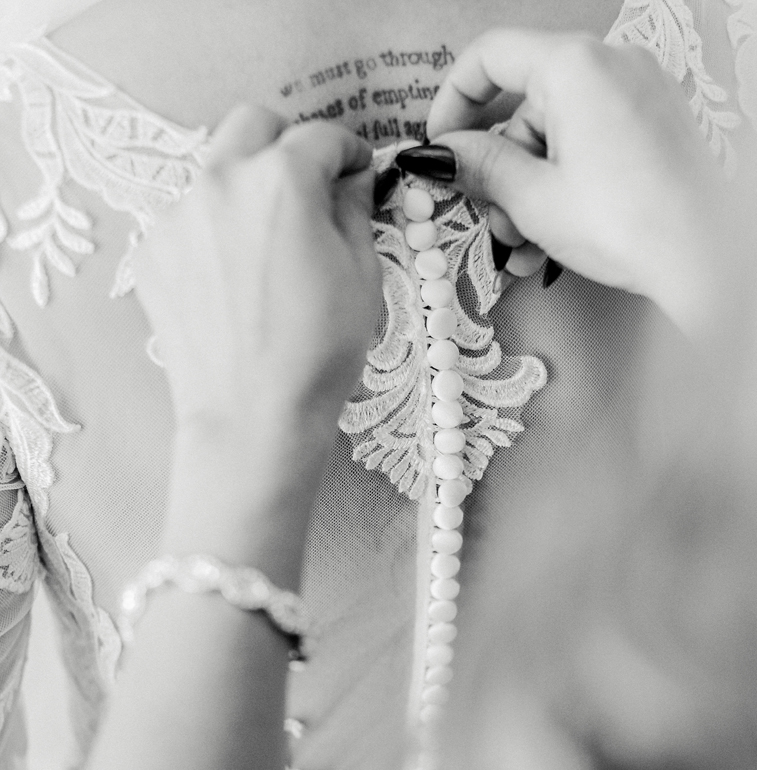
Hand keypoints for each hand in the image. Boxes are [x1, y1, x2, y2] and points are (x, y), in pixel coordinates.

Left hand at [135, 106, 382, 580]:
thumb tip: (351, 183)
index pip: (322, 137)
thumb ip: (356, 211)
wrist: (252, 417)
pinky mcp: (153, 253)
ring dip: (245, 189)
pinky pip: (188, 221)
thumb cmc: (318, 354)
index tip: (357, 172)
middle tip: (308, 188)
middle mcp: (221, 181)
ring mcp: (177, 215)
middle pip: (253, 125)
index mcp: (282, 179)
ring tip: (267, 246)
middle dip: (286, 146)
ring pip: (215, 172)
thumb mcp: (363, 277)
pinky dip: (213, 233)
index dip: (349, 153)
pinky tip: (234, 282)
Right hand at [418, 30, 723, 333]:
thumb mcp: (534, 200)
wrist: (710, 260)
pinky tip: (553, 239)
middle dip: (500, 169)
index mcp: (575, 64)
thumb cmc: (629, 225)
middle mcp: (611, 63)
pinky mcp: (656, 126)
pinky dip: (566, 184)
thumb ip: (481, 167)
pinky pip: (592, 144)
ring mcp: (639, 93)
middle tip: (490, 221)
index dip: (453, 102)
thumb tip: (441, 154)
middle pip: (525, 105)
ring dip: (530, 191)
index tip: (441, 146)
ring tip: (525, 247)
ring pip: (558, 133)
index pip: (490, 56)